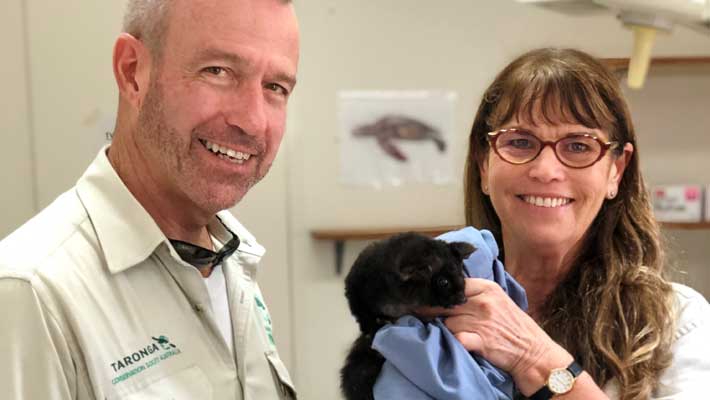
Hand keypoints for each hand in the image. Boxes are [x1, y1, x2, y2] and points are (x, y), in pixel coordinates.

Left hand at [419, 278, 571, 393]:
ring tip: (443, 330)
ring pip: (447, 321)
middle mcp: (484, 302)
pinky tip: (452, 340)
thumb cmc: (513, 325)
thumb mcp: (498, 300)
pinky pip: (456, 337)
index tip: (423, 295)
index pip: (453, 284)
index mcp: (487, 288)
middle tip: (417, 312)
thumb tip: (444, 290)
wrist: (533, 352)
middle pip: (445, 303)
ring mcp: (482, 321)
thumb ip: (474, 293)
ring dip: (443, 328)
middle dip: (430, 310)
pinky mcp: (481, 340)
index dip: (437, 292)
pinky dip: (451, 340)